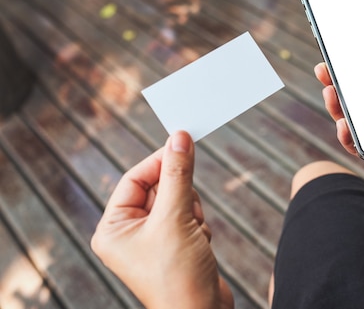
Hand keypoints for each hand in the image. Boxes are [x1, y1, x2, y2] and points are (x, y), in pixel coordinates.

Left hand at [91, 131, 233, 308]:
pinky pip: (189, 216)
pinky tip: (199, 244)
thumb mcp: (176, 217)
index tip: (183, 143)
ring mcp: (153, 240)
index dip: (159, 161)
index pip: (134, 178)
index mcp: (113, 228)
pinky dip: (199, 224)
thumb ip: (178, 174)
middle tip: (188, 209)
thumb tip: (179, 138)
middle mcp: (129, 233)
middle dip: (180, 195)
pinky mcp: (175, 244)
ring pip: (179, 200)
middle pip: (159, 187)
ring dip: (192, 211)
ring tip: (193, 234)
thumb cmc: (177, 276)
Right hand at [314, 17, 363, 195]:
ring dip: (336, 109)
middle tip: (323, 70)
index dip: (353, 67)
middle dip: (335, 84)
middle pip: (357, 99)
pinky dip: (347, 139)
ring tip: (330, 94)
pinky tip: (343, 126)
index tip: (337, 53)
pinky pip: (362, 150)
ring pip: (353, 122)